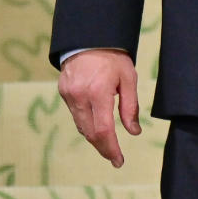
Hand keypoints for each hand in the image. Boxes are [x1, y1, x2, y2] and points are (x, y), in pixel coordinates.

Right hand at [58, 49, 141, 167]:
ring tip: (108, 144)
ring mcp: (68, 95)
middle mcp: (80, 96)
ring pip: (81, 126)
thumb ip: (131, 107)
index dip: (111, 149)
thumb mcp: (129, 79)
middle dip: (103, 148)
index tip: (119, 160)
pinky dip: (87, 124)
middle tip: (115, 158)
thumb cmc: (113, 57)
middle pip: (90, 133)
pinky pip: (75, 115)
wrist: (88, 38)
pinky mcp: (63, 92)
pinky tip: (97, 126)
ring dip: (95, 138)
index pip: (103, 130)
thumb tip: (134, 132)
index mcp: (98, 92)